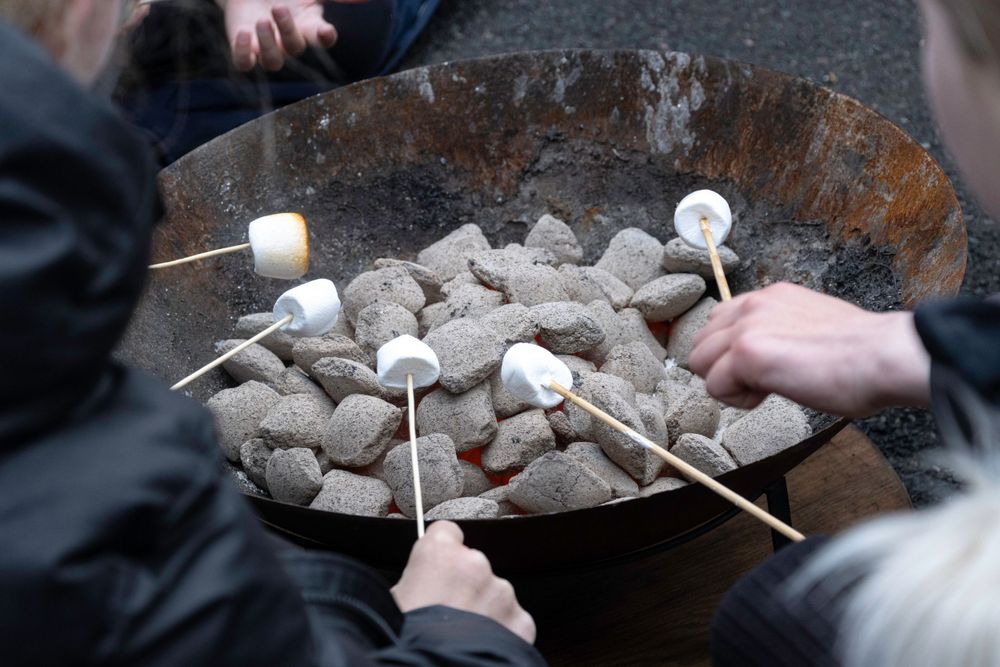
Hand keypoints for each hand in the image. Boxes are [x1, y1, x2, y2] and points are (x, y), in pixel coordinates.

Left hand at [219, 0, 368, 71]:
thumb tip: (365, 0)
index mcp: (307, 26)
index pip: (322, 38)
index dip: (325, 37)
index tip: (326, 31)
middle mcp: (289, 42)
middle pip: (295, 48)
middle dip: (287, 30)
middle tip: (278, 7)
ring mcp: (266, 48)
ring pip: (273, 62)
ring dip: (268, 44)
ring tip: (262, 20)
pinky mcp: (244, 50)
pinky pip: (244, 64)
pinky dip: (243, 53)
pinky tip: (243, 33)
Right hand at [392, 521, 536, 643]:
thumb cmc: (405, 640)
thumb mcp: (394, 601)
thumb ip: (416, 581)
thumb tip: (419, 587)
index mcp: (439, 553)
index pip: (447, 532)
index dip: (440, 553)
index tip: (437, 568)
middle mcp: (475, 564)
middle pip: (472, 567)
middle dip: (464, 587)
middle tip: (447, 615)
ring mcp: (502, 592)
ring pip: (494, 594)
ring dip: (484, 610)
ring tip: (464, 636)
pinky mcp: (521, 620)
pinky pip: (512, 621)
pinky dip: (503, 632)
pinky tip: (481, 645)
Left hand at [688, 282, 930, 416]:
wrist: (885, 356)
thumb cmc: (862, 355)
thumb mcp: (813, 329)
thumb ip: (783, 333)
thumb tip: (771, 356)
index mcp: (771, 298)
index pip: (720, 322)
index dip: (733, 353)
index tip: (766, 368)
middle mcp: (754, 304)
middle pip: (701, 343)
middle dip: (722, 369)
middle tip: (761, 383)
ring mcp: (748, 326)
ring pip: (699, 362)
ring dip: (726, 383)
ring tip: (765, 389)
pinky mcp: (748, 352)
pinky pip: (713, 385)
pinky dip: (737, 400)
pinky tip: (769, 395)